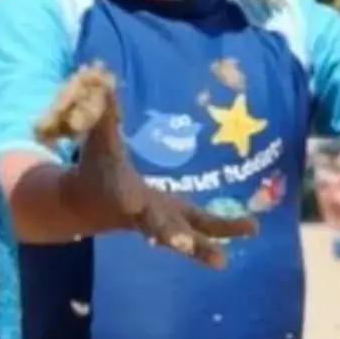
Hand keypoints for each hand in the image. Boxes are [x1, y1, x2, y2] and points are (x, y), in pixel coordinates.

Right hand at [35, 65, 256, 267]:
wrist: (88, 205)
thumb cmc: (93, 169)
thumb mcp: (96, 142)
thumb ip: (103, 114)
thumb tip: (103, 79)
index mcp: (120, 194)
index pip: (122, 194)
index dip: (126, 197)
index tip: (130, 201)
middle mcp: (142, 215)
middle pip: (159, 227)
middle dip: (174, 236)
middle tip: (185, 245)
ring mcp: (160, 222)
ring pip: (186, 235)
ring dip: (207, 244)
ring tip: (226, 259)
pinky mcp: (174, 222)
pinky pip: (200, 228)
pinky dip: (222, 229)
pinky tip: (251, 228)